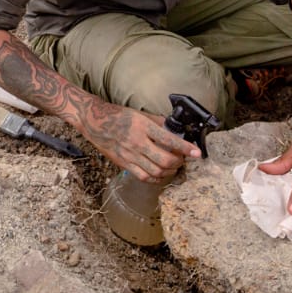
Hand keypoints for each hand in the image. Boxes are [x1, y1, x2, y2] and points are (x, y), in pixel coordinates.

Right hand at [80, 101, 199, 182]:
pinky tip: (161, 173)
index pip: (170, 140)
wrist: (94, 122)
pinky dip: (156, 178)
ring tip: (174, 166)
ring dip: (170, 172)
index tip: (197, 153)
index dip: (186, 148)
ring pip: (156, 172)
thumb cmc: (117, 116)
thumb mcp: (140, 114)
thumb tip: (174, 131)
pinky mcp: (124, 164)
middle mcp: (137, 143)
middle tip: (183, 158)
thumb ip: (158, 122)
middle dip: (179, 162)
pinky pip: (144, 177)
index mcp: (143, 127)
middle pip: (165, 161)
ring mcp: (130, 156)